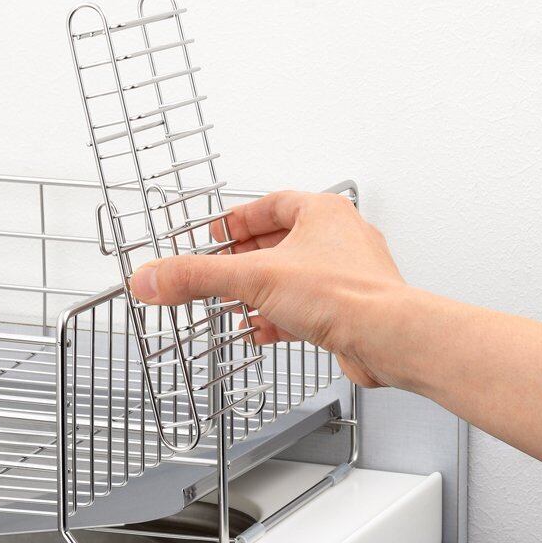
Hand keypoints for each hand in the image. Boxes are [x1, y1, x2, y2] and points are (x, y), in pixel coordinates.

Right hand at [129, 190, 407, 387]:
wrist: (389, 338)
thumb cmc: (347, 294)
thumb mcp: (254, 278)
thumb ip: (197, 278)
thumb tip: (153, 277)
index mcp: (322, 213)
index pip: (272, 204)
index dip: (239, 218)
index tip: (216, 232)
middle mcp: (339, 240)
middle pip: (281, 242)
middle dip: (245, 259)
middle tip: (218, 268)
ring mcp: (347, 276)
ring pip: (294, 277)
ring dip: (261, 290)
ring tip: (234, 301)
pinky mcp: (350, 310)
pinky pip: (307, 307)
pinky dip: (279, 317)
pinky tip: (261, 330)